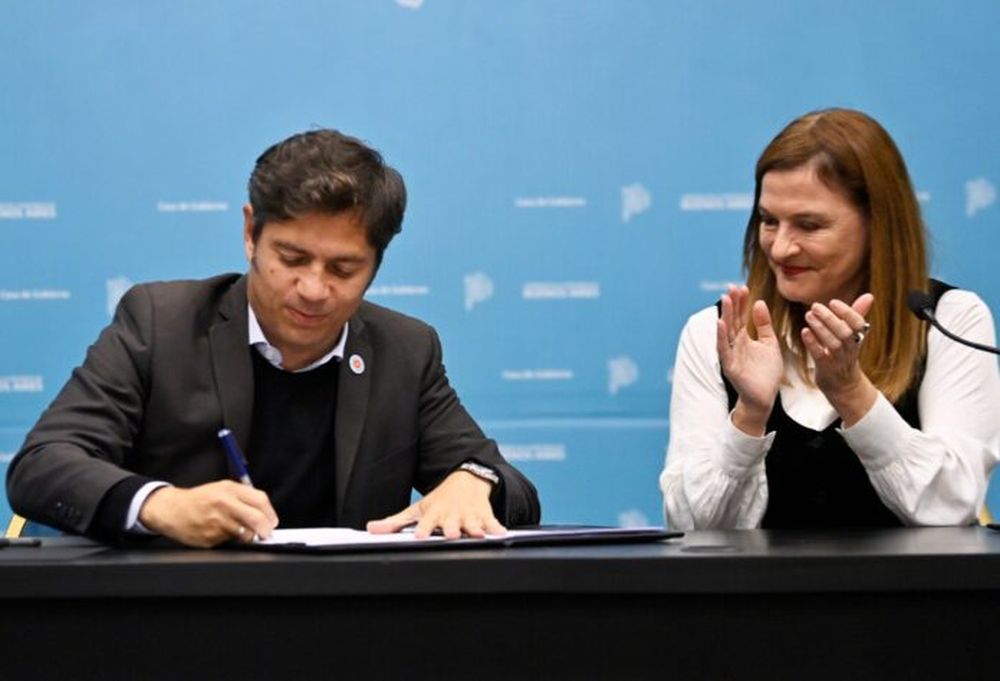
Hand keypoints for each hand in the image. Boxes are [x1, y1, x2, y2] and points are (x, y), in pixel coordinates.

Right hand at [138, 481, 278, 547]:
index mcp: (229, 490)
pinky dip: (230, 540)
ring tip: (243, 532)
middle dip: (266, 529)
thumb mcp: (222, 488)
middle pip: (256, 519)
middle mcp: (224, 505)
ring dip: (249, 536)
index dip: (270, 513)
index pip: (260, 500)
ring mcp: (217, 523)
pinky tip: (222, 533)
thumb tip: (265, 512)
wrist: (172, 510)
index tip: (272, 521)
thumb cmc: (199, 499)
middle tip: (267, 533)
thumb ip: (243, 496)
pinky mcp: (210, 538)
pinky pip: (229, 542)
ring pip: (245, 534)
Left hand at [366, 470, 505, 538]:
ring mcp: (469, 514)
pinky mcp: (484, 514)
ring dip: (474, 528)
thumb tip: (370, 529)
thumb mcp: (416, 509)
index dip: (423, 529)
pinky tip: (500, 533)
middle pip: (451, 522)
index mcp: (434, 513)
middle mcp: (451, 514)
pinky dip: (496, 527)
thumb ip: (395, 523)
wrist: (466, 480)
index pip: (427, 522)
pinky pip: (491, 522)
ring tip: (477, 535)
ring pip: (472, 522)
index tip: (420, 536)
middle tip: (451, 534)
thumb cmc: (438, 501)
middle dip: (452, 528)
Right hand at [717, 285, 783, 434]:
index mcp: (744, 338)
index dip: (741, 302)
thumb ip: (764, 325)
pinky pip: (724, 350)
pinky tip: (721, 324)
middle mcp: (735, 344)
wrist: (765, 397)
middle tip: (731, 287)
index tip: (742, 286)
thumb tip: (759, 302)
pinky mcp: (730, 366)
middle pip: (733, 320)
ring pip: (727, 332)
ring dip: (725, 316)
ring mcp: (731, 355)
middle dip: (732, 304)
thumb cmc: (766, 372)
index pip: (741, 316)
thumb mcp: (770, 343)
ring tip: (726, 299)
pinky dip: (721, 337)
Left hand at [801, 293, 878, 425]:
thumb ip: (857, 314)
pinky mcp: (826, 367)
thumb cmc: (845, 352)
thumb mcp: (853, 334)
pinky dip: (812, 343)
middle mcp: (850, 348)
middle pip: (844, 333)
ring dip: (820, 328)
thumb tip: (869, 295)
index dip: (847, 312)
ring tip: (808, 315)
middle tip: (815, 306)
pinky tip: (804, 331)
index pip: (858, 324)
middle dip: (830, 318)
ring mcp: (838, 359)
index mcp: (858, 338)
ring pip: (832, 343)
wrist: (842, 384)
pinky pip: (820, 355)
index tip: (833, 302)